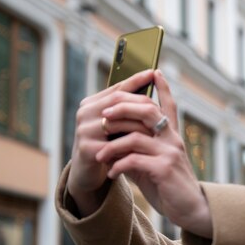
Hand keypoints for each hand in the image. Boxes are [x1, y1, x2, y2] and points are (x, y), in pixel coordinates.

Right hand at [67, 70, 155, 215]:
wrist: (87, 172)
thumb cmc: (105, 143)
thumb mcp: (114, 123)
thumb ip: (126, 106)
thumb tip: (150, 79)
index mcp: (91, 103)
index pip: (117, 88)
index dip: (136, 80)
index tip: (153, 72)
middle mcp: (84, 113)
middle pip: (119, 102)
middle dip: (142, 104)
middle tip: (161, 108)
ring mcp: (84, 130)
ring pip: (120, 123)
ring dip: (141, 126)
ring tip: (159, 128)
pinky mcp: (87, 149)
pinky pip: (116, 144)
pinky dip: (133, 145)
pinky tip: (147, 147)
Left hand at [95, 70, 212, 237]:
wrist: (191, 209)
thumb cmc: (169, 187)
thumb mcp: (152, 164)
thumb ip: (137, 151)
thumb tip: (114, 141)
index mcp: (171, 136)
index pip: (169, 105)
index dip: (163, 88)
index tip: (154, 71)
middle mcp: (172, 139)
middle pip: (147, 111)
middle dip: (122, 108)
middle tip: (103, 115)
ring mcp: (170, 153)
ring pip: (135, 137)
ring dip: (112, 145)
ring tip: (99, 155)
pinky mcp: (165, 169)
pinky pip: (135, 161)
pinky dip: (118, 166)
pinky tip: (111, 174)